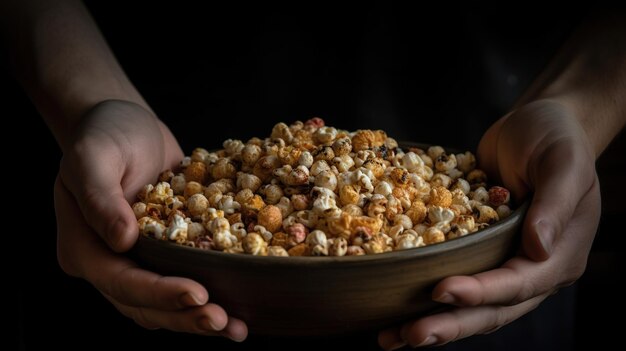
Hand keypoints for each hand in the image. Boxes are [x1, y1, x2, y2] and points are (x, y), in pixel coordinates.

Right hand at [54, 100, 247, 340]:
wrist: (127, 125)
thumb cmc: (103, 133)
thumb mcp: (91, 156)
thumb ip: (100, 197)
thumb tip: (123, 240)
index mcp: (83, 246)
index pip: (119, 280)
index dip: (158, 292)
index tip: (197, 294)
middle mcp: (108, 261)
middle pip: (143, 304)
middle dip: (183, 316)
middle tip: (223, 321)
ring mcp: (137, 261)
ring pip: (164, 303)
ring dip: (198, 317)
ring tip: (236, 327)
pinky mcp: (164, 253)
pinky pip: (184, 280)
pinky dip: (209, 294)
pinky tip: (239, 306)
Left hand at [379, 99, 599, 348]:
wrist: (534, 125)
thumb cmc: (556, 138)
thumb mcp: (564, 162)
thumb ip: (554, 204)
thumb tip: (539, 248)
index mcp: (558, 255)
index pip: (519, 284)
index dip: (481, 292)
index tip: (441, 291)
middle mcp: (531, 268)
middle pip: (491, 309)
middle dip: (450, 324)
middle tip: (410, 334)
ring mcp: (501, 262)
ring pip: (468, 304)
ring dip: (433, 321)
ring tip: (392, 337)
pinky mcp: (476, 250)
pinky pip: (452, 275)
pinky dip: (424, 292)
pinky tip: (391, 304)